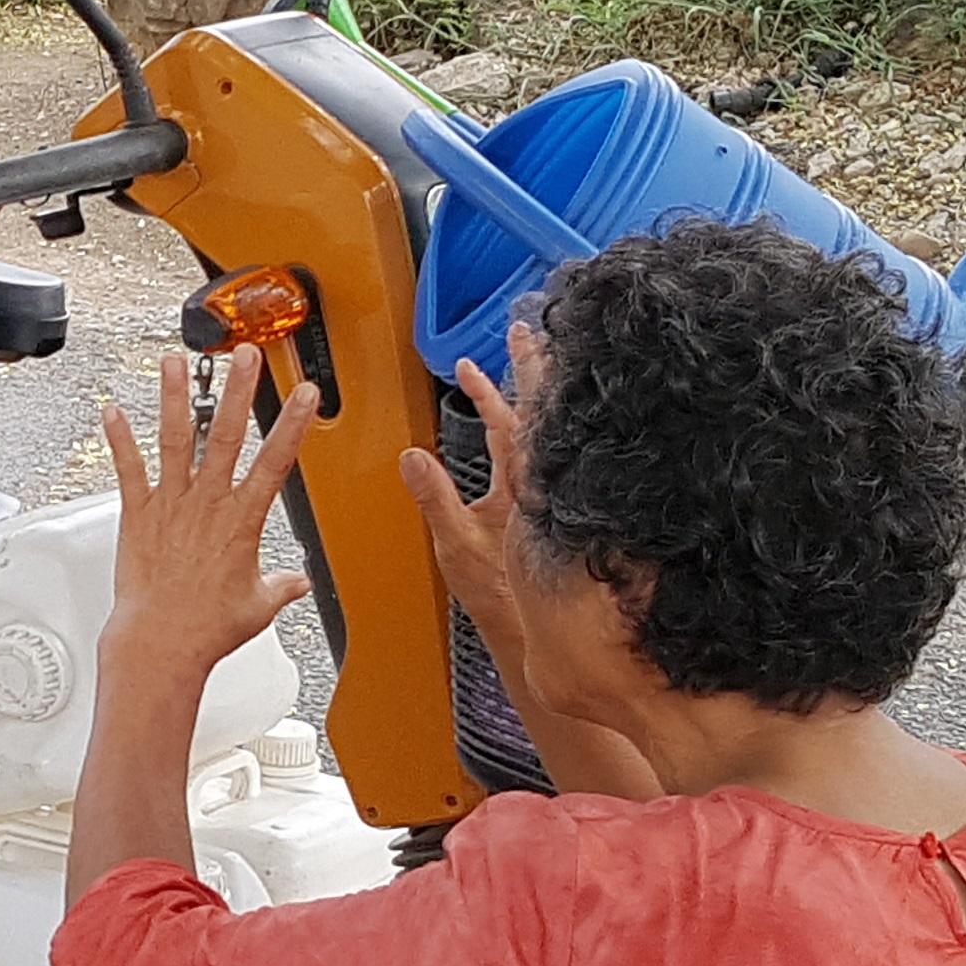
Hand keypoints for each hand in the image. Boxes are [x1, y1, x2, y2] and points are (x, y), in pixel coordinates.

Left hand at [99, 345, 318, 682]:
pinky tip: (111, 410)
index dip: (293, 424)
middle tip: (245, 355)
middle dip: (238, 391)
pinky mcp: (136, 514)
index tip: (305, 393)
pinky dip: (118, 439)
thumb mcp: (258, 604)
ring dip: (174, 398)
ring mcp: (169, 505)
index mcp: (242, 521)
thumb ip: (280, 585)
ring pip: (175, 440)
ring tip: (175, 361)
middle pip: (226, 436)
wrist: (160, 641)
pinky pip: (127, 469)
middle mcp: (206, 504)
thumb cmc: (207, 628)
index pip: (276, 462)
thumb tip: (296, 582)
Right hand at [400, 348, 534, 674]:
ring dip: (536, 395)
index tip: (474, 361)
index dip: (492, 386)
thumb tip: (413, 458)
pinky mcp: (552, 509)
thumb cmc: (503, 596)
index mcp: (522, 485)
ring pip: (547, 431)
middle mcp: (544, 484)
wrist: (538, 631)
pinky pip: (548, 454)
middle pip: (540, 413)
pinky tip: (533, 425)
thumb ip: (435, 498)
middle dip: (531, 369)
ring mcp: (551, 495)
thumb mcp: (456, 545)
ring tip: (531, 364)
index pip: (511, 420)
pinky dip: (538, 429)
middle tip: (527, 334)